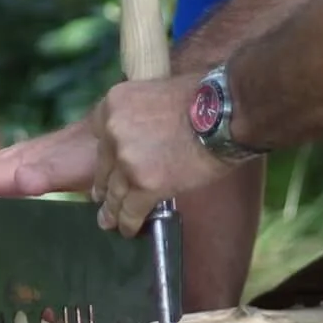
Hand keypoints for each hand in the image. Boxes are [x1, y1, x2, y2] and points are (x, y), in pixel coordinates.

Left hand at [91, 76, 227, 234]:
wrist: (224, 113)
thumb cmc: (199, 97)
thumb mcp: (154, 92)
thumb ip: (138, 114)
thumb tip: (140, 134)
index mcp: (113, 105)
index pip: (98, 136)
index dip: (105, 156)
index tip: (107, 167)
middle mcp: (112, 132)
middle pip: (103, 168)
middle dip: (105, 187)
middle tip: (104, 200)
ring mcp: (126, 161)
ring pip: (115, 194)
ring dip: (113, 211)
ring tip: (111, 222)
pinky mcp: (145, 185)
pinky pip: (131, 211)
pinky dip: (129, 223)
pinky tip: (129, 229)